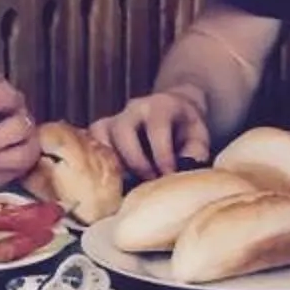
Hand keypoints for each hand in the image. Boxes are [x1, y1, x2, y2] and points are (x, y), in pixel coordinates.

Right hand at [94, 87, 212, 178]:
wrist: (173, 109)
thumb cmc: (186, 129)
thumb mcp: (199, 137)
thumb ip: (194, 154)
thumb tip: (181, 172)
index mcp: (161, 106)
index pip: (157, 129)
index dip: (162, 156)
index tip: (167, 177)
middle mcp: (134, 108)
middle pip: (123, 131)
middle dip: (136, 162)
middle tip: (149, 182)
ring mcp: (114, 117)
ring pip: (101, 137)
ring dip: (114, 164)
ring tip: (129, 182)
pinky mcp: (101, 129)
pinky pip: (90, 145)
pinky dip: (98, 163)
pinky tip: (114, 179)